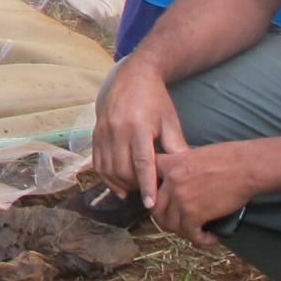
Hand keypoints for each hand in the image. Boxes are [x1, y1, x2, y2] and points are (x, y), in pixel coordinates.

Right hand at [90, 57, 186, 206]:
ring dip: (121, 183)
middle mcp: (117, 129)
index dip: (146, 185)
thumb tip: (185, 173)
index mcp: (138, 126)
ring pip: (108, 169)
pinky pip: (97, 163)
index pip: (141, 163)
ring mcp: (103, 131)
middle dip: (135, 186)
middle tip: (149, 191)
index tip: (150, 204)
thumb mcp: (170, 121)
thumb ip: (176, 147)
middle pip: (123, 169)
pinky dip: (107, 177)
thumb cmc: (156, 100)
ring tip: (135, 187)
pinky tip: (119, 184)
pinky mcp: (95, 133)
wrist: (134, 76)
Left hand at [147, 144, 254, 246]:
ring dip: (183, 231)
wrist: (246, 166)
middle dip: (166, 219)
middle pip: (156, 208)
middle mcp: (170, 181)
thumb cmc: (228, 157)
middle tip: (179, 222)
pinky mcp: (194, 214)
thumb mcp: (194, 154)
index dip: (151, 194)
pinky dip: (200, 240)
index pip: (147, 181)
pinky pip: (190, 234)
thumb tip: (178, 183)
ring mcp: (180, 198)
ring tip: (196, 231)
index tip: (159, 201)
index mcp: (170, 164)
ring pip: (170, 224)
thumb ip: (180, 167)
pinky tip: (210, 238)